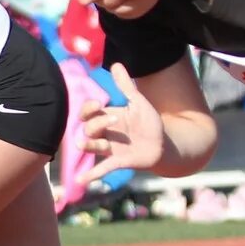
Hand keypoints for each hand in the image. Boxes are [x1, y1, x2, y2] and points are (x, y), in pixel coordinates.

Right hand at [78, 63, 164, 181]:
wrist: (164, 144)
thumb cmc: (149, 123)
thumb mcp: (138, 102)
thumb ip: (126, 86)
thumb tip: (116, 64)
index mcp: (107, 118)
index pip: (87, 113)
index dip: (88, 109)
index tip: (97, 104)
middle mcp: (104, 134)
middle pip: (88, 129)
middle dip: (96, 124)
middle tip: (113, 120)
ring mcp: (109, 149)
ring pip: (91, 146)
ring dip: (89, 144)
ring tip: (83, 143)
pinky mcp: (117, 161)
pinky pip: (101, 168)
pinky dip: (90, 175)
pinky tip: (80, 181)